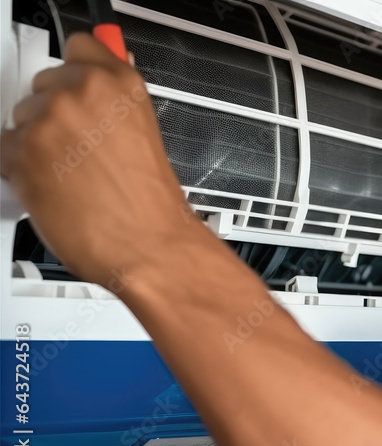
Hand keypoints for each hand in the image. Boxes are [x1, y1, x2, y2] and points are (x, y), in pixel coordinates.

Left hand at [1, 33, 203, 290]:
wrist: (148, 246)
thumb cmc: (151, 205)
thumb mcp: (145, 134)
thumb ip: (113, 102)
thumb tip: (94, 81)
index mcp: (120, 84)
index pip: (80, 47)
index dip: (80, 75)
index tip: (82, 89)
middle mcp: (82, 94)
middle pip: (45, 84)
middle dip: (57, 114)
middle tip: (82, 149)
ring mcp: (48, 121)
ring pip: (22, 118)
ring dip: (38, 142)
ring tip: (72, 173)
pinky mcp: (21, 153)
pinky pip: (6, 150)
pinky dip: (23, 169)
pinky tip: (56, 187)